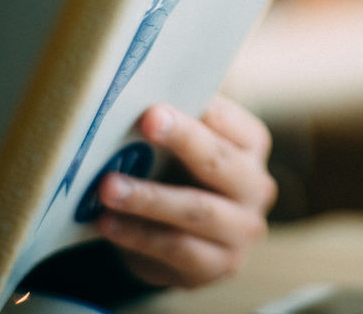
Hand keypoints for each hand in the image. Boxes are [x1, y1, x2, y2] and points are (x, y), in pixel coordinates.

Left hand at [94, 96, 276, 288]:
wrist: (178, 241)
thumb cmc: (176, 177)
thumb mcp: (181, 149)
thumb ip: (172, 125)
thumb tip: (136, 96)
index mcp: (251, 145)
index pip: (228, 121)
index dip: (197, 108)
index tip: (163, 98)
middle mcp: (256, 187)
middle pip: (219, 162)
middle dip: (182, 140)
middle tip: (145, 122)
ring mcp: (242, 230)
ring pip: (197, 210)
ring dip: (149, 198)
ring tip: (109, 186)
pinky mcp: (217, 266)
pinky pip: (176, 248)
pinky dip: (138, 235)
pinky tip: (107, 223)